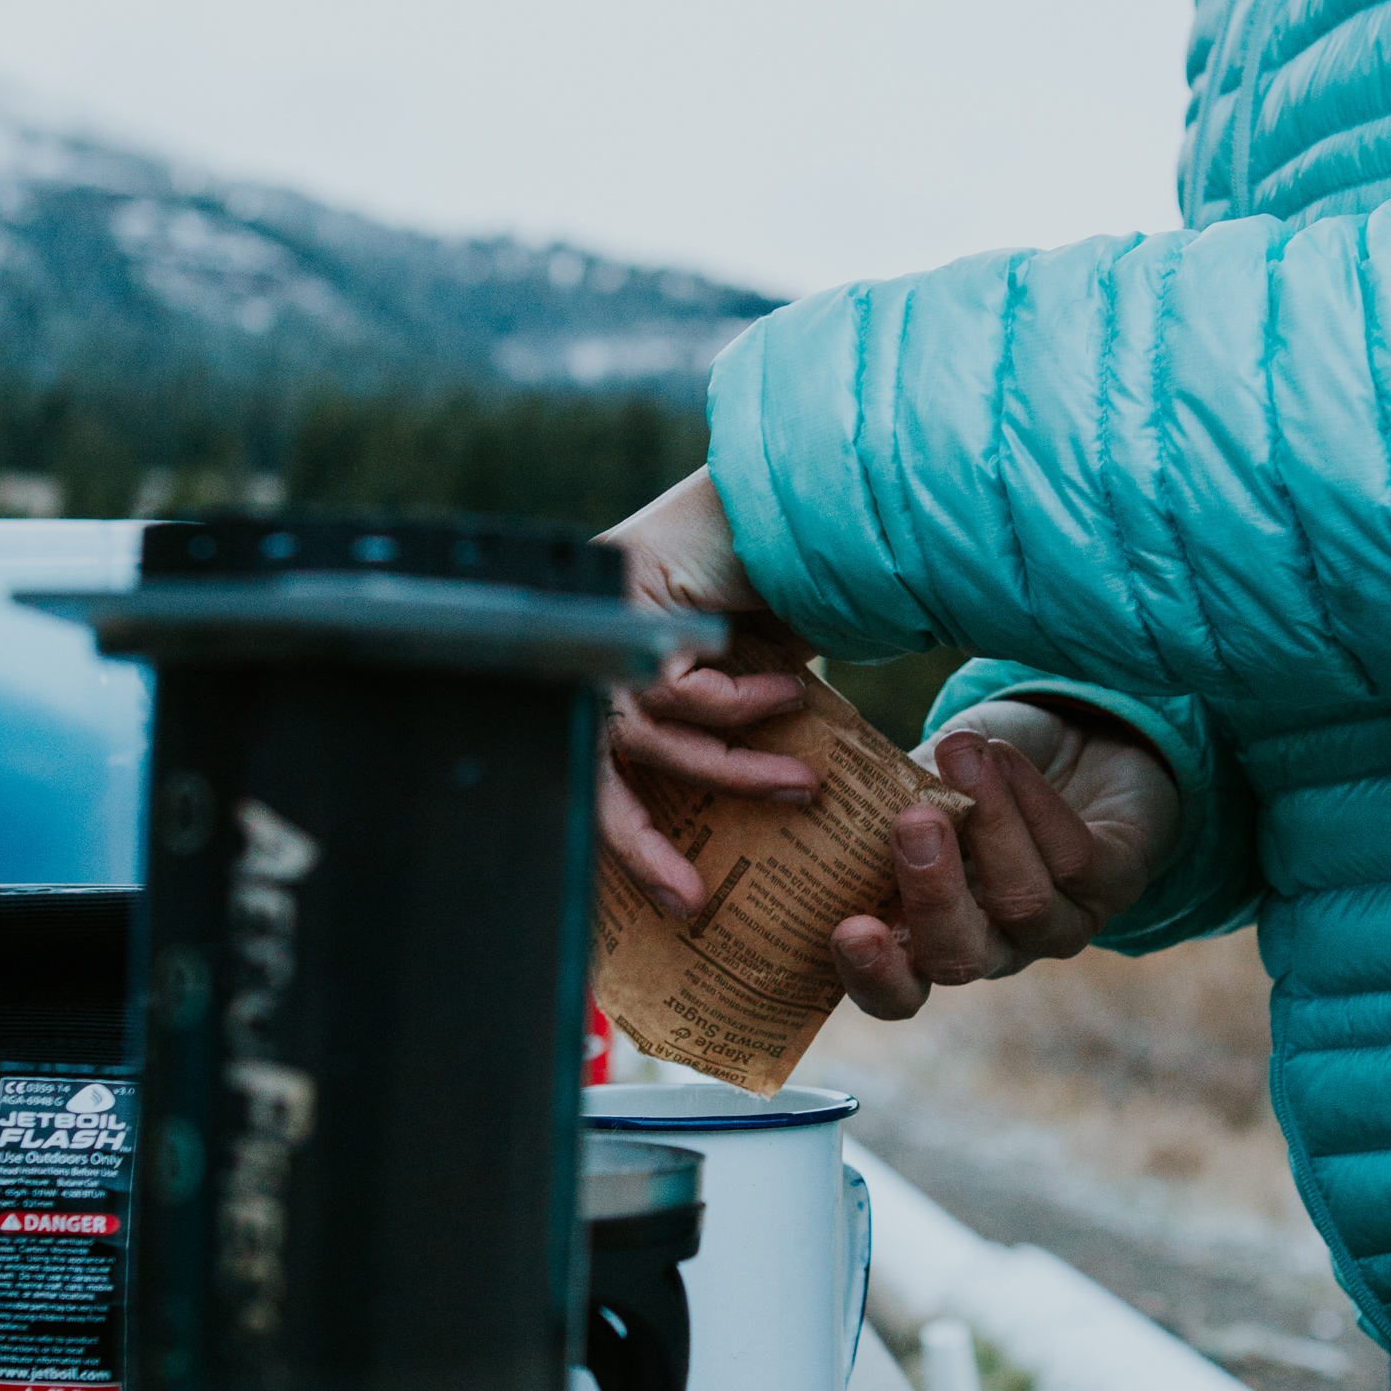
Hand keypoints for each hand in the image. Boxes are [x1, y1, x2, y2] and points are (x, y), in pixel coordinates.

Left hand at [597, 468, 819, 918]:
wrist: (789, 488)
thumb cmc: (772, 575)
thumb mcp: (754, 662)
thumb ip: (732, 719)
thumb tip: (764, 808)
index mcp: (604, 675)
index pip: (594, 772)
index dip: (626, 841)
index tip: (670, 901)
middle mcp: (588, 653)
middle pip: (594, 772)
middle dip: (639, 847)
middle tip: (691, 902)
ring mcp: (602, 629)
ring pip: (649, 737)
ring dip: (732, 771)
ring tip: (802, 786)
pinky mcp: (628, 605)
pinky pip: (683, 692)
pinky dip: (740, 706)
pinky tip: (789, 693)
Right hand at [832, 699, 1182, 1019]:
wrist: (1076, 737)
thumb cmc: (974, 772)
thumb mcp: (915, 783)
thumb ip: (877, 802)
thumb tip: (826, 792)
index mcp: (928, 937)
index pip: (895, 992)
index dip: (873, 976)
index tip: (850, 929)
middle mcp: (995, 946)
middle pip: (959, 960)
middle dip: (933, 896)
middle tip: (912, 824)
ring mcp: (1059, 925)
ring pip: (1023, 902)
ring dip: (989, 821)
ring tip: (961, 752)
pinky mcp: (1116, 885)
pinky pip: (1073, 856)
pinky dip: (1031, 797)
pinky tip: (1001, 751)